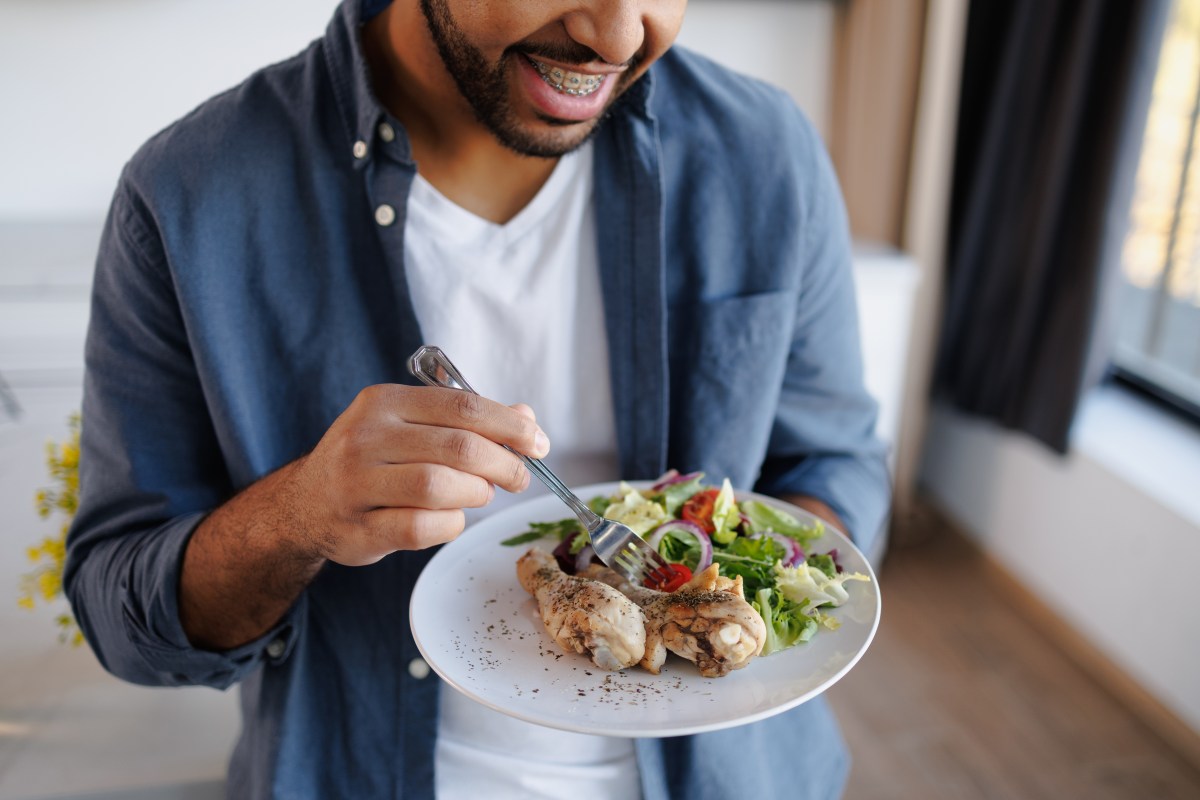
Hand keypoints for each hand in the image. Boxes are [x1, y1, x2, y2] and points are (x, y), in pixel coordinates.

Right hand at [289, 384, 547, 565]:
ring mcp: (357, 484)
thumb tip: (526, 418)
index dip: (510, 426)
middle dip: (503, 464)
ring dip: (475, 494)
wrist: (304, 506)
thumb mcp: (412, 427)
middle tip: (518, 477)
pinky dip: (450, 525)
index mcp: (384, 402)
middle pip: (459, 447)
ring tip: (479, 495)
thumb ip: (467, 420)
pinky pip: (421, 528)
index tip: (538, 444)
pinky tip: (451, 518)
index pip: (463, 406)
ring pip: (440, 487)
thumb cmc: (373, 462)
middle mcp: (366, 437)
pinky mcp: (358, 529)